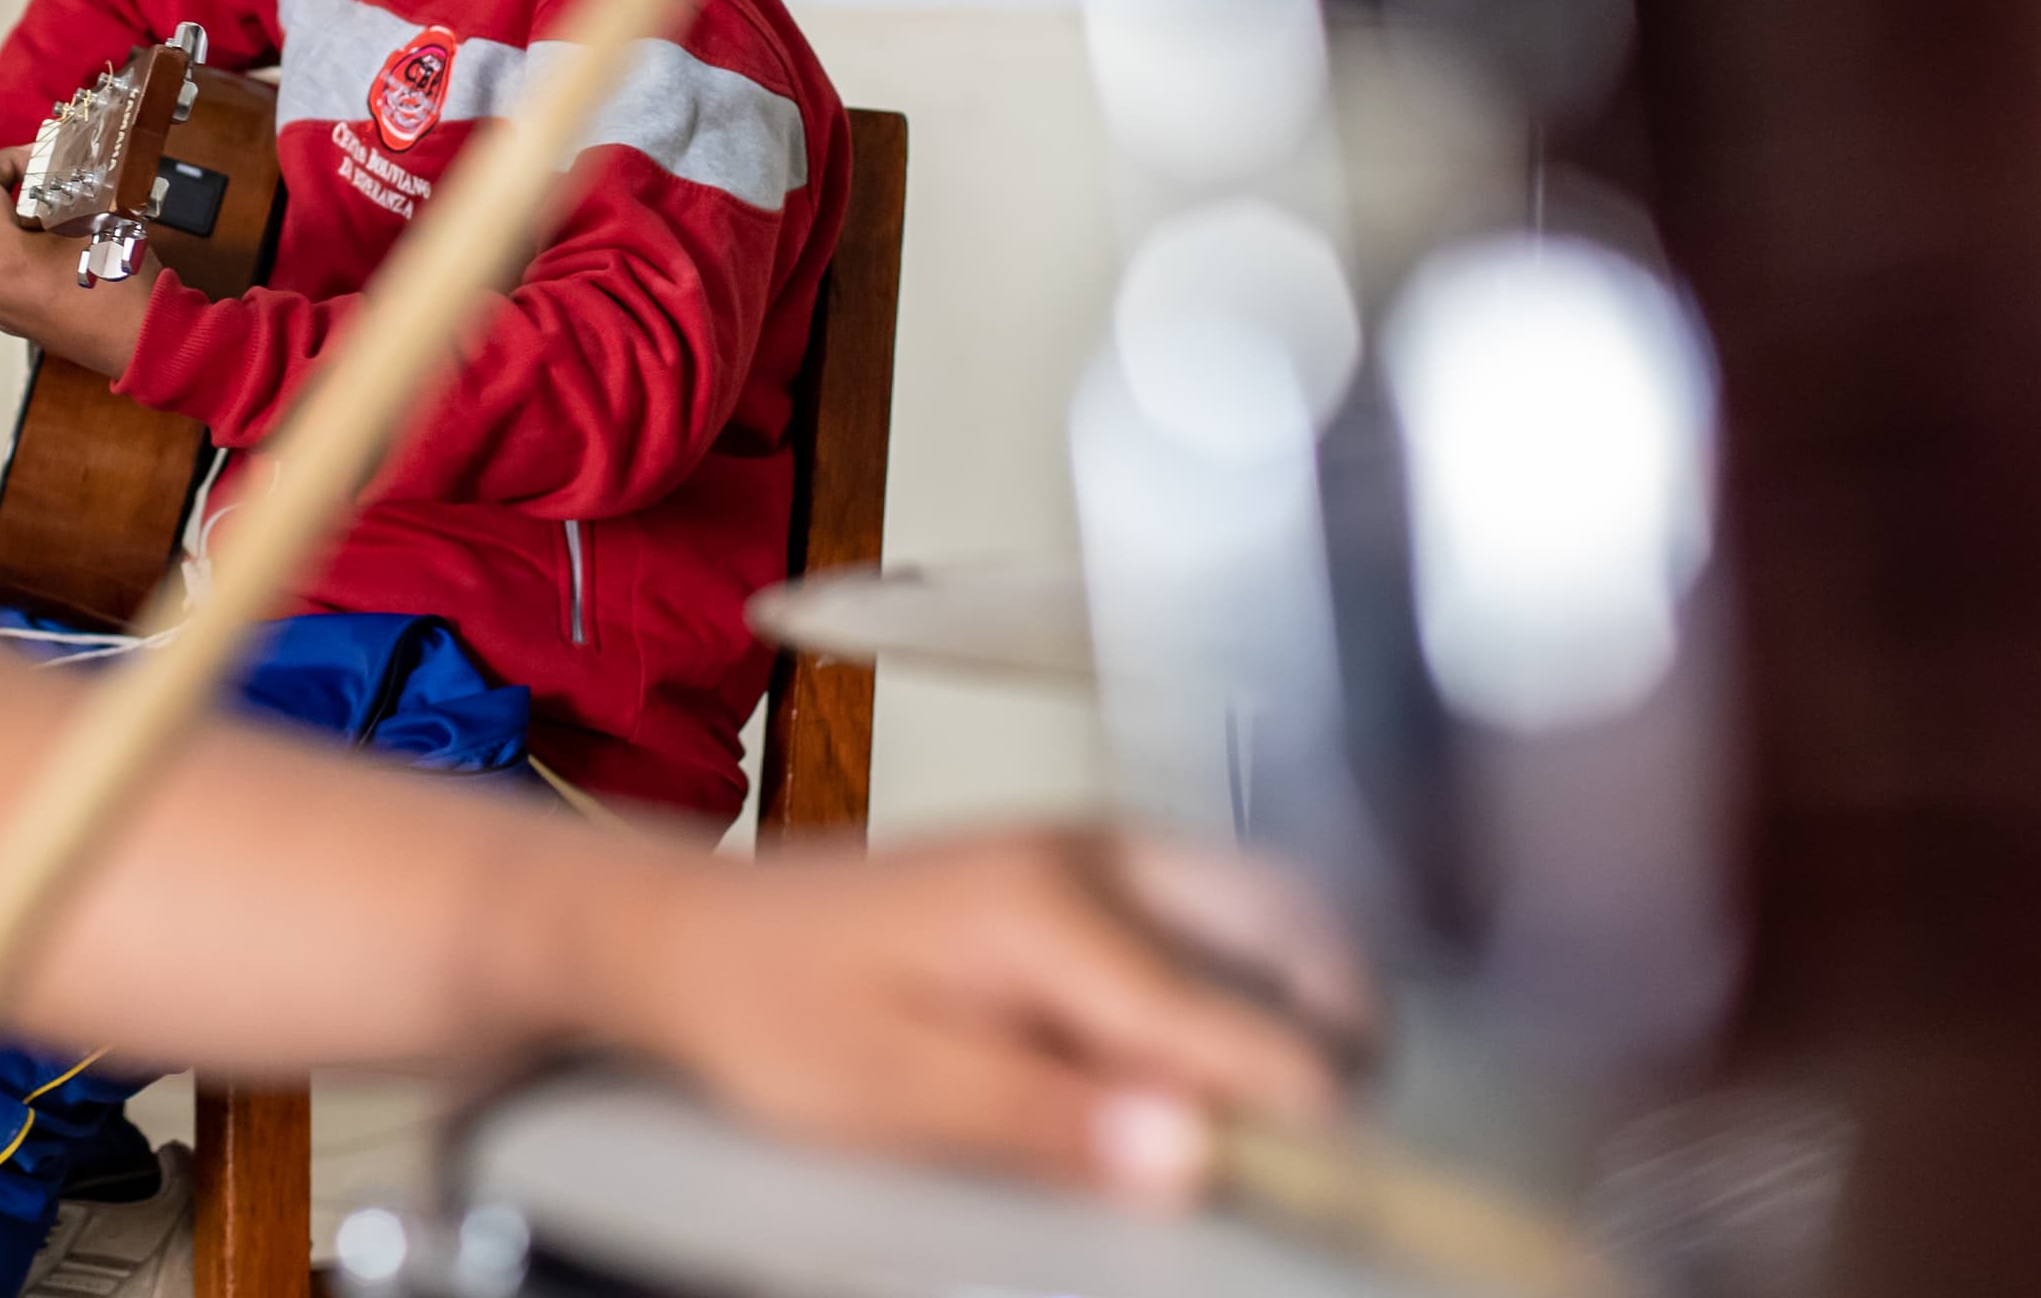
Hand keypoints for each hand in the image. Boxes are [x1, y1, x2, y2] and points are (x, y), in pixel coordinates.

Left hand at [0, 147, 153, 382]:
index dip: (7, 160)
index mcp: (2, 259)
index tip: (38, 159)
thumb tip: (61, 157)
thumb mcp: (99, 220)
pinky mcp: (1, 315)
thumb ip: (71, 183)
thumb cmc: (125, 290)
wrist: (141, 342)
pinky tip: (32, 240)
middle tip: (33, 176)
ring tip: (22, 210)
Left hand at [585, 830, 1370, 1208]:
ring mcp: (1093, 849)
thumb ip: (1050, 1120)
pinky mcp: (1084, 867)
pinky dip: (1247, 979)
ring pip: (1265, 907)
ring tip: (1272, 1114)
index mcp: (1055, 911)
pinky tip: (1201, 1060)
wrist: (699, 936)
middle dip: (1337, 1032)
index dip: (1307, 1116)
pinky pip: (1213, 909)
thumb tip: (1195, 1157)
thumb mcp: (897, 1094)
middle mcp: (1095, 855)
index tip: (1340, 1191)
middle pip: (1293, 924)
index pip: (1240, 1021)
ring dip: (1299, 1001)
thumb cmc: (779, 1014)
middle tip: (1327, 1149)